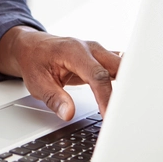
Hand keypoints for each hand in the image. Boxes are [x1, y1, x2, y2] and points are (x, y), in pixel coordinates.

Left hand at [0, 26, 120, 120]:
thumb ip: (54, 98)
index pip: (97, 75)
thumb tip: (68, 113)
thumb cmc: (34, 60)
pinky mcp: (102, 59)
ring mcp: (99, 52)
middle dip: (125, 90)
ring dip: (128, 85)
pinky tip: (129, 98)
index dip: (105, 97)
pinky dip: (125, 82)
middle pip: (118, 67)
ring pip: (123, 66)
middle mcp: (90, 49)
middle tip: (127, 114)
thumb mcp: (37, 83)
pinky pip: (120, 68)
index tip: (108, 116)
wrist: (32, 46)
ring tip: (131, 108)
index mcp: (74, 51)